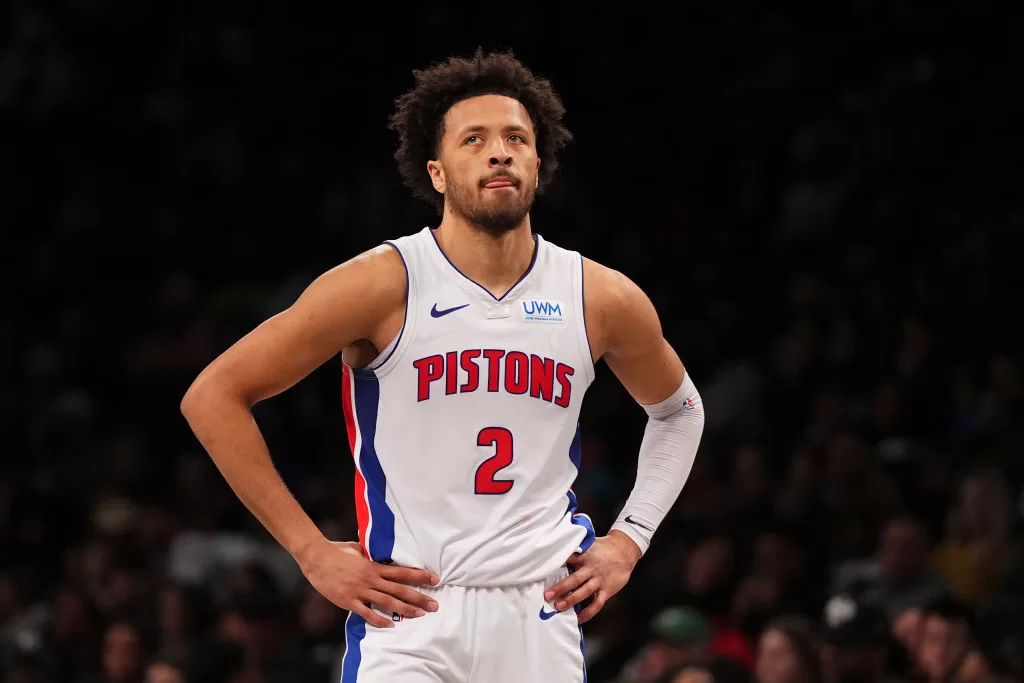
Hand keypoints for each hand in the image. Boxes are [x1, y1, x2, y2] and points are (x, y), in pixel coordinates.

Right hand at [296, 539, 438, 628]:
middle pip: (400, 589)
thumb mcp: (357, 548)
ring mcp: (361, 591)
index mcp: (374, 566)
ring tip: (420, 615)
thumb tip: (374, 551)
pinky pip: (367, 613)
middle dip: (419, 597)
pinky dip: (379, 620)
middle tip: (434, 605)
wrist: (317, 557)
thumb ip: (368, 553)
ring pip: (387, 602)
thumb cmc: (336, 550)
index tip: (434, 579)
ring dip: (405, 609)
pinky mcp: (349, 601)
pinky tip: (391, 625)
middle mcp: (371, 579)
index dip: (420, 576)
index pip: (402, 572)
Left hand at [544, 531, 641, 623]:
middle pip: (574, 579)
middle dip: (560, 588)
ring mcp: (599, 580)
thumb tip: (557, 548)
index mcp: (585, 555)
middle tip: (547, 595)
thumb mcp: (589, 543)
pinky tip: (578, 618)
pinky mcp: (607, 590)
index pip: (569, 559)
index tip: (544, 572)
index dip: (557, 565)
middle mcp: (591, 568)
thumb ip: (575, 548)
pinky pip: (597, 604)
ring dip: (571, 600)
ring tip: (558, 607)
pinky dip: (588, 613)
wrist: (625, 552)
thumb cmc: (604, 548)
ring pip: (584, 592)